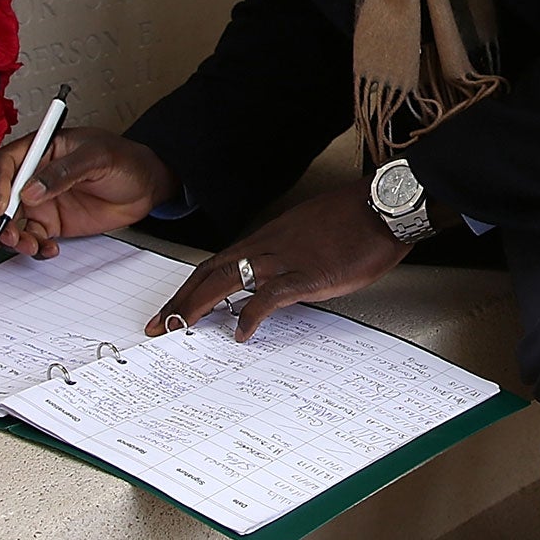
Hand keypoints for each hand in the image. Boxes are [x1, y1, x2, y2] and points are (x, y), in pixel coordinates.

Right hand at [0, 126, 178, 257]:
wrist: (146, 187)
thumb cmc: (125, 160)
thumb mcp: (97, 158)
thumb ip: (64, 172)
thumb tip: (31, 189)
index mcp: (40, 149)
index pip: (3, 164)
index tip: (2, 205)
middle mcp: (33, 175)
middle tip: (10, 233)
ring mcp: (40, 201)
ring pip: (9, 221)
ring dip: (13, 237)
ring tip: (31, 245)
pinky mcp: (50, 223)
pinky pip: (30, 238)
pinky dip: (33, 247)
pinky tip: (48, 248)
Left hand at [150, 183, 413, 343]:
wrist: (383, 206)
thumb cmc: (354, 217)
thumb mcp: (310, 231)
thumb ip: (289, 250)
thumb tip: (278, 274)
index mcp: (268, 236)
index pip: (216, 262)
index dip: (189, 285)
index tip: (171, 306)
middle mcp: (268, 245)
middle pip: (211, 272)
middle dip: (180, 300)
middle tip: (157, 325)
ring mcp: (285, 259)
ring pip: (227, 281)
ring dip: (197, 306)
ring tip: (177, 329)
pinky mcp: (308, 275)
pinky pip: (269, 297)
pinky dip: (250, 316)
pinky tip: (240, 334)